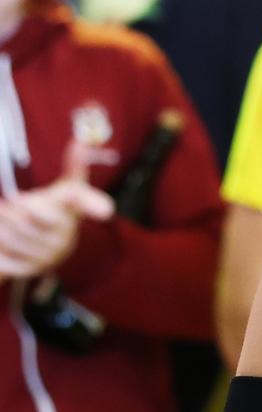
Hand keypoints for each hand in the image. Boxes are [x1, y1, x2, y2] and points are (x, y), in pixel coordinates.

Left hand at [0, 140, 115, 279]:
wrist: (51, 246)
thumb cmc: (58, 209)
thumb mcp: (68, 188)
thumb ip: (74, 166)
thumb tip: (80, 142)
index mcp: (75, 213)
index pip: (82, 202)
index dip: (91, 205)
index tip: (102, 209)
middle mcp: (65, 238)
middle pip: (35, 221)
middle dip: (14, 212)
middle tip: (5, 204)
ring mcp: (47, 256)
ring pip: (17, 240)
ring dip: (2, 229)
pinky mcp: (29, 270)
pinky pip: (7, 260)